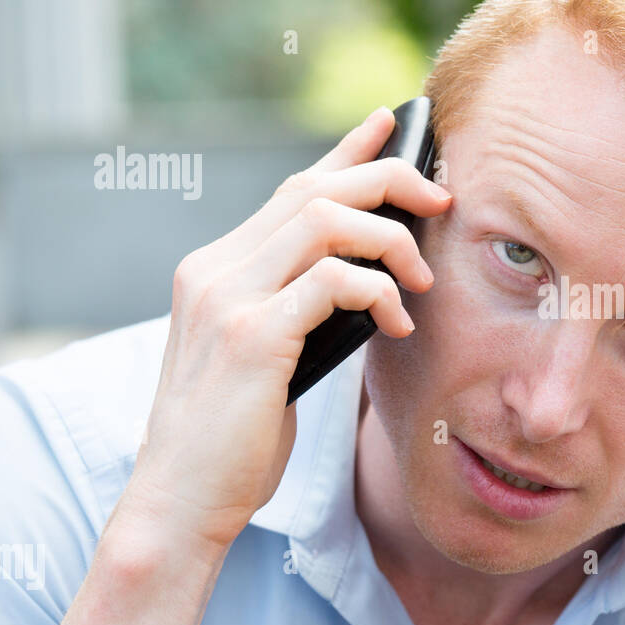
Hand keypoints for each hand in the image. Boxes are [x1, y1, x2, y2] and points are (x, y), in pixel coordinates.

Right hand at [126, 108, 451, 547]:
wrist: (182, 501)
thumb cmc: (235, 438)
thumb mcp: (269, 358)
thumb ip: (301, 310)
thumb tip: (373, 283)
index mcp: (216, 268)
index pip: (292, 188)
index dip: (346, 150)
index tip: (392, 123)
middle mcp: (215, 268)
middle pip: (316, 189)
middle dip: (390, 181)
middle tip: (443, 201)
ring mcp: (227, 297)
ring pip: (327, 220)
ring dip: (392, 241)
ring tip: (423, 282)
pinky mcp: (252, 335)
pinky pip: (333, 280)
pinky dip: (380, 292)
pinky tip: (399, 324)